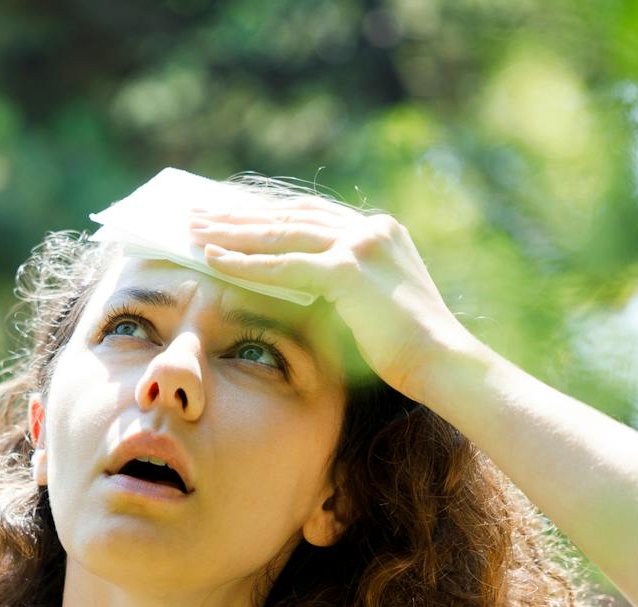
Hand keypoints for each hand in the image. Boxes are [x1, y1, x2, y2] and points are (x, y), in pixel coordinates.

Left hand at [187, 199, 480, 401]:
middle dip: (240, 215)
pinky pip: (284, 265)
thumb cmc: (410, 349)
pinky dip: (246, 263)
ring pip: (282, 234)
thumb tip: (297, 288)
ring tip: (194, 231)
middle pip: (290, 215)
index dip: (266, 213)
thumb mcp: (373, 305)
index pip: (310, 214)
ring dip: (233, 232)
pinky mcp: (350, 271)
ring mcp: (362, 245)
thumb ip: (343, 287)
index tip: (229, 213)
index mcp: (380, 231)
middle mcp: (371, 228)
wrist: (443, 364)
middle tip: (198, 214)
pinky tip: (213, 259)